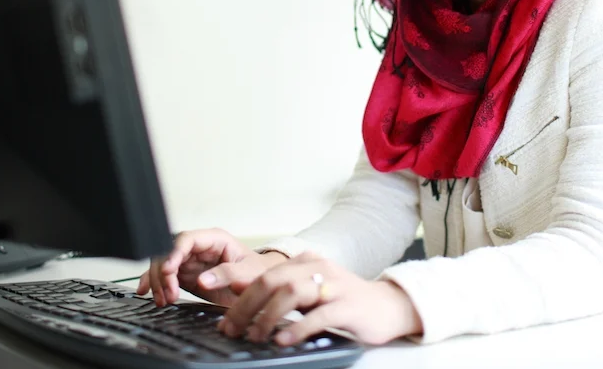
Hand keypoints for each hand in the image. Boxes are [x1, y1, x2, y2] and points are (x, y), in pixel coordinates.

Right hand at [136, 228, 286, 307]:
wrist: (260, 287)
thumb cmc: (257, 273)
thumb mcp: (249, 273)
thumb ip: (228, 275)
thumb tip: (203, 280)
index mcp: (215, 239)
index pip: (187, 239)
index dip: (173, 253)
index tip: (168, 271)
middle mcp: (199, 248)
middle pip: (169, 252)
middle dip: (163, 273)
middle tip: (168, 294)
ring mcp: (190, 261)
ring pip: (163, 264)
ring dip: (158, 281)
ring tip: (164, 300)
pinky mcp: (186, 275)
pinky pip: (164, 276)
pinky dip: (153, 283)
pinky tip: (145, 291)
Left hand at [218, 252, 422, 345]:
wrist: (388, 306)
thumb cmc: (343, 301)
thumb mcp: (309, 292)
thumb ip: (278, 291)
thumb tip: (238, 294)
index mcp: (305, 262)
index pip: (263, 272)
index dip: (236, 288)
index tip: (214, 303)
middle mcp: (318, 268)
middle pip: (273, 281)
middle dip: (246, 305)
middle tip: (231, 328)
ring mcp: (334, 285)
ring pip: (292, 294)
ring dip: (268, 317)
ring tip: (255, 336)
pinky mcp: (348, 305)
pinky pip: (319, 315)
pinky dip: (297, 328)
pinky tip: (283, 340)